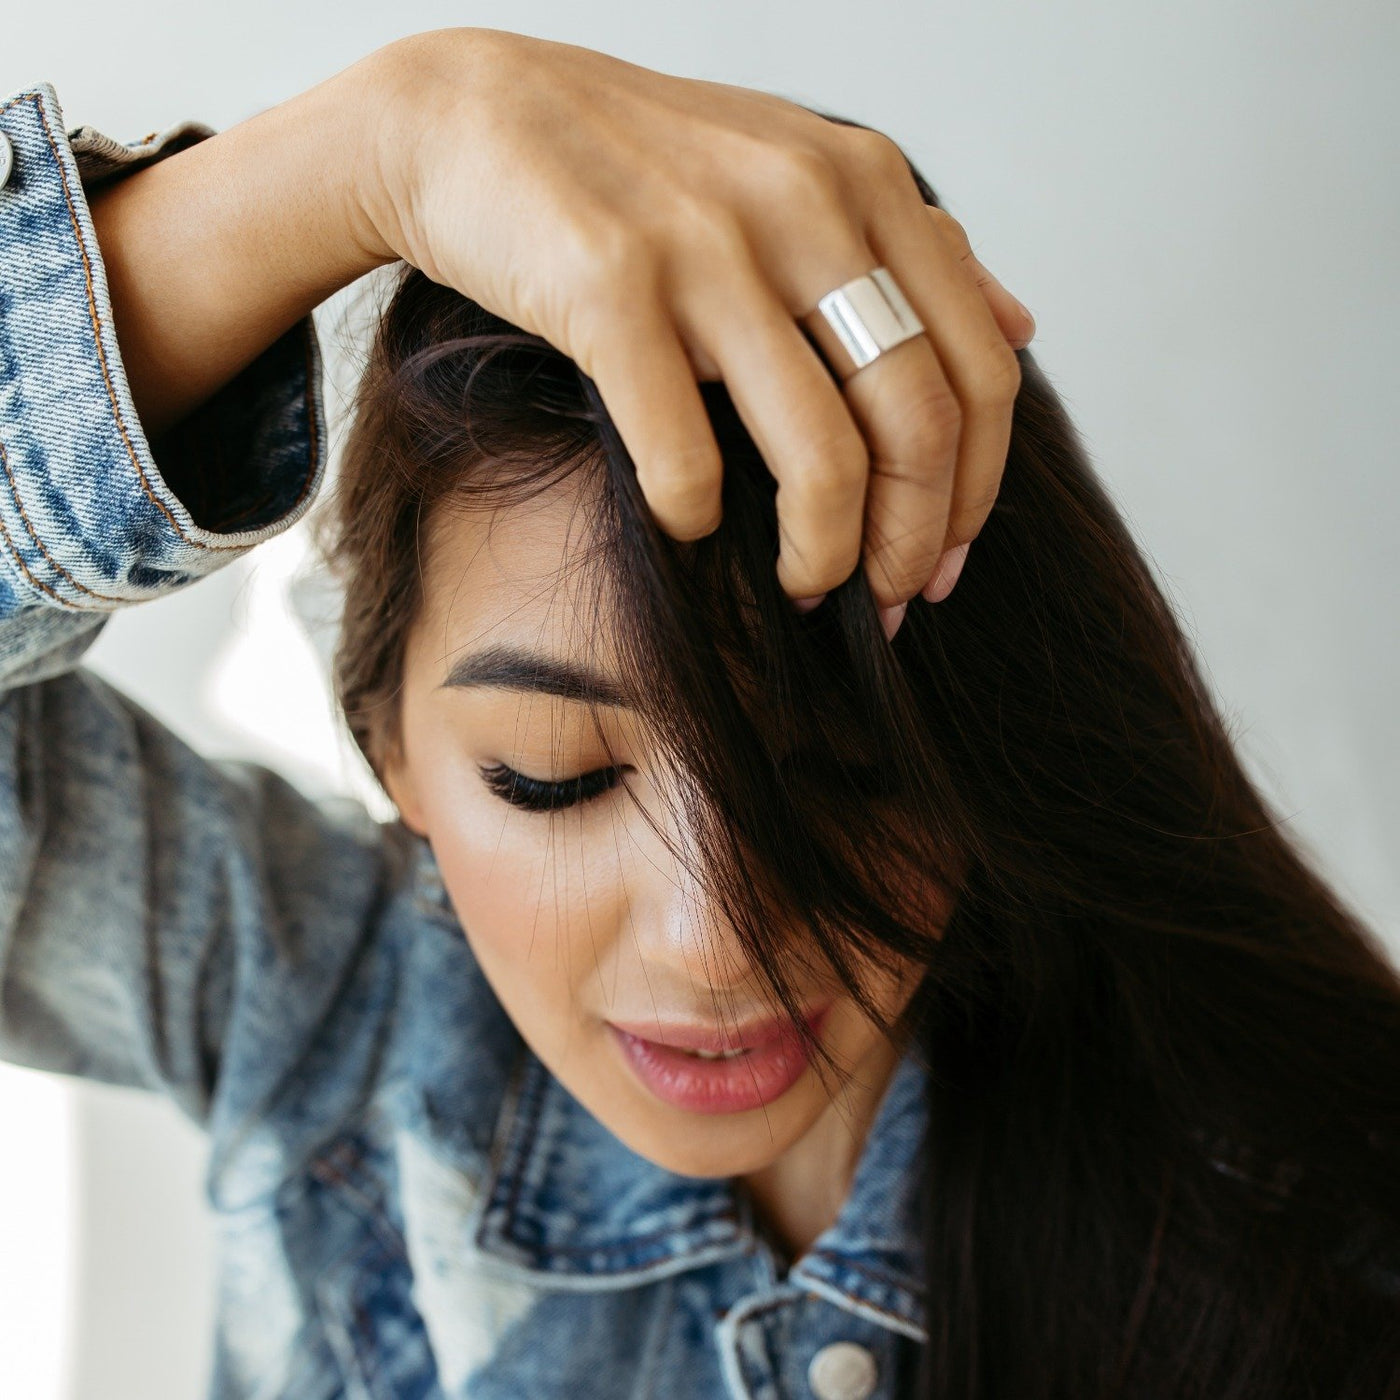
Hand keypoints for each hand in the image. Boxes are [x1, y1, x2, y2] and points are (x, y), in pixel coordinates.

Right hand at [355, 28, 1032, 617]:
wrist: (471, 115)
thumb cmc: (640, 164)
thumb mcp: (801, 172)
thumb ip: (916, 249)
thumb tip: (1023, 327)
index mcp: (867, 185)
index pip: (981, 373)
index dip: (973, 494)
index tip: (941, 565)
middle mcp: (805, 207)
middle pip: (919, 424)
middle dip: (910, 544)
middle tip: (879, 604)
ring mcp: (708, 247)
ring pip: (822, 457)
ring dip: (823, 557)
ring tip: (803, 590)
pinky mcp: (609, 291)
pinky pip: (685, 458)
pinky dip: (695, 523)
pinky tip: (687, 529)